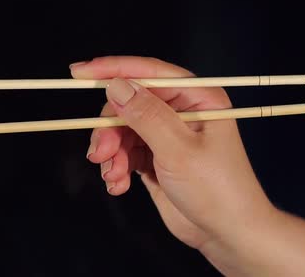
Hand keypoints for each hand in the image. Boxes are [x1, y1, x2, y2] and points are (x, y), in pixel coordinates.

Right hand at [70, 56, 274, 249]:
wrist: (226, 235)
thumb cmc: (218, 191)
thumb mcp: (179, 150)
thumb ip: (146, 115)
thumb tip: (117, 85)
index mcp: (196, 98)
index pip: (148, 72)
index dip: (112, 70)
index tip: (78, 72)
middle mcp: (180, 112)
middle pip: (128, 104)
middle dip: (109, 129)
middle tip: (101, 153)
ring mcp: (166, 135)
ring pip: (121, 130)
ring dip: (112, 153)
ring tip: (114, 176)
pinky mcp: (155, 157)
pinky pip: (124, 152)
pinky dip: (116, 167)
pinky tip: (118, 184)